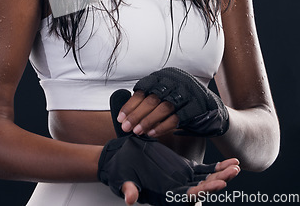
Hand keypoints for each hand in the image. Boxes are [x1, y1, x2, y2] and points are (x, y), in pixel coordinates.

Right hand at [98, 90, 239, 205]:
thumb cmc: (120, 170)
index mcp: (166, 195)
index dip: (202, 192)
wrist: (120, 158)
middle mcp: (178, 189)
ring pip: (207, 179)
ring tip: (235, 166)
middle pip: (202, 188)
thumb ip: (129, 189)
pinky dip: (218, 167)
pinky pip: (205, 170)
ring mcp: (184, 179)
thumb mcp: (123, 178)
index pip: (187, 197)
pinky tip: (231, 162)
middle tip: (232, 173)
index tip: (217, 185)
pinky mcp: (186, 168)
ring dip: (222, 174)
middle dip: (218, 181)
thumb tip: (130, 198)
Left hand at [118, 68, 228, 136]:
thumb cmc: (182, 104)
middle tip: (126, 128)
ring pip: (163, 106)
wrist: (211, 110)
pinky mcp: (197, 104)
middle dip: (136, 114)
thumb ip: (148, 100)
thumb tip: (125, 112)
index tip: (121, 119)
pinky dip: (163, 126)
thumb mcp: (165, 96)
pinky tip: (153, 134)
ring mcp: (188, 91)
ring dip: (148, 121)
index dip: (130, 105)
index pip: (143, 89)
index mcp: (164, 75)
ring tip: (137, 132)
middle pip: (152, 97)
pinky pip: (177, 116)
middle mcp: (175, 80)